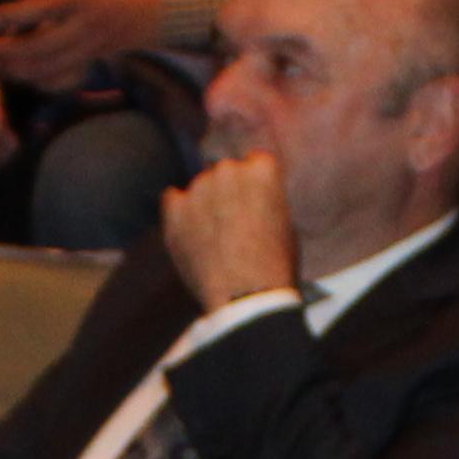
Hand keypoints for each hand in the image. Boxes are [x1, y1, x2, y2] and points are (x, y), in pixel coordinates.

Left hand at [0, 0, 168, 83]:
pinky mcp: (92, 61)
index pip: (38, 9)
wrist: (155, 11)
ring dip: (19, 69)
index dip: (10, 16)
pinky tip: (25, 76)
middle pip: (39, 46)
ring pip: (49, 67)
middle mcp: (84, 25)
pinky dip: (41, 82)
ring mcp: (89, 47)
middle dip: (8, 51)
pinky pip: (64, 79)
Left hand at [161, 147, 305, 311]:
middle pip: (226, 172)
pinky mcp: (175, 209)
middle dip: (229, 192)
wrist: (245, 296)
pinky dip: (180, 212)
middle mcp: (229, 169)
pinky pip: (172, 199)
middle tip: (234, 224)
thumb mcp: (285, 225)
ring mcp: (199, 188)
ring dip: (205, 204)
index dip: (255, 185)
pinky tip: (191, 233)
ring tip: (214, 239)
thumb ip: (266, 201)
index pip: (255, 162)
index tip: (255, 203)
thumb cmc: (274, 265)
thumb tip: (253, 201)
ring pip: (200, 187)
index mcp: (262, 170)